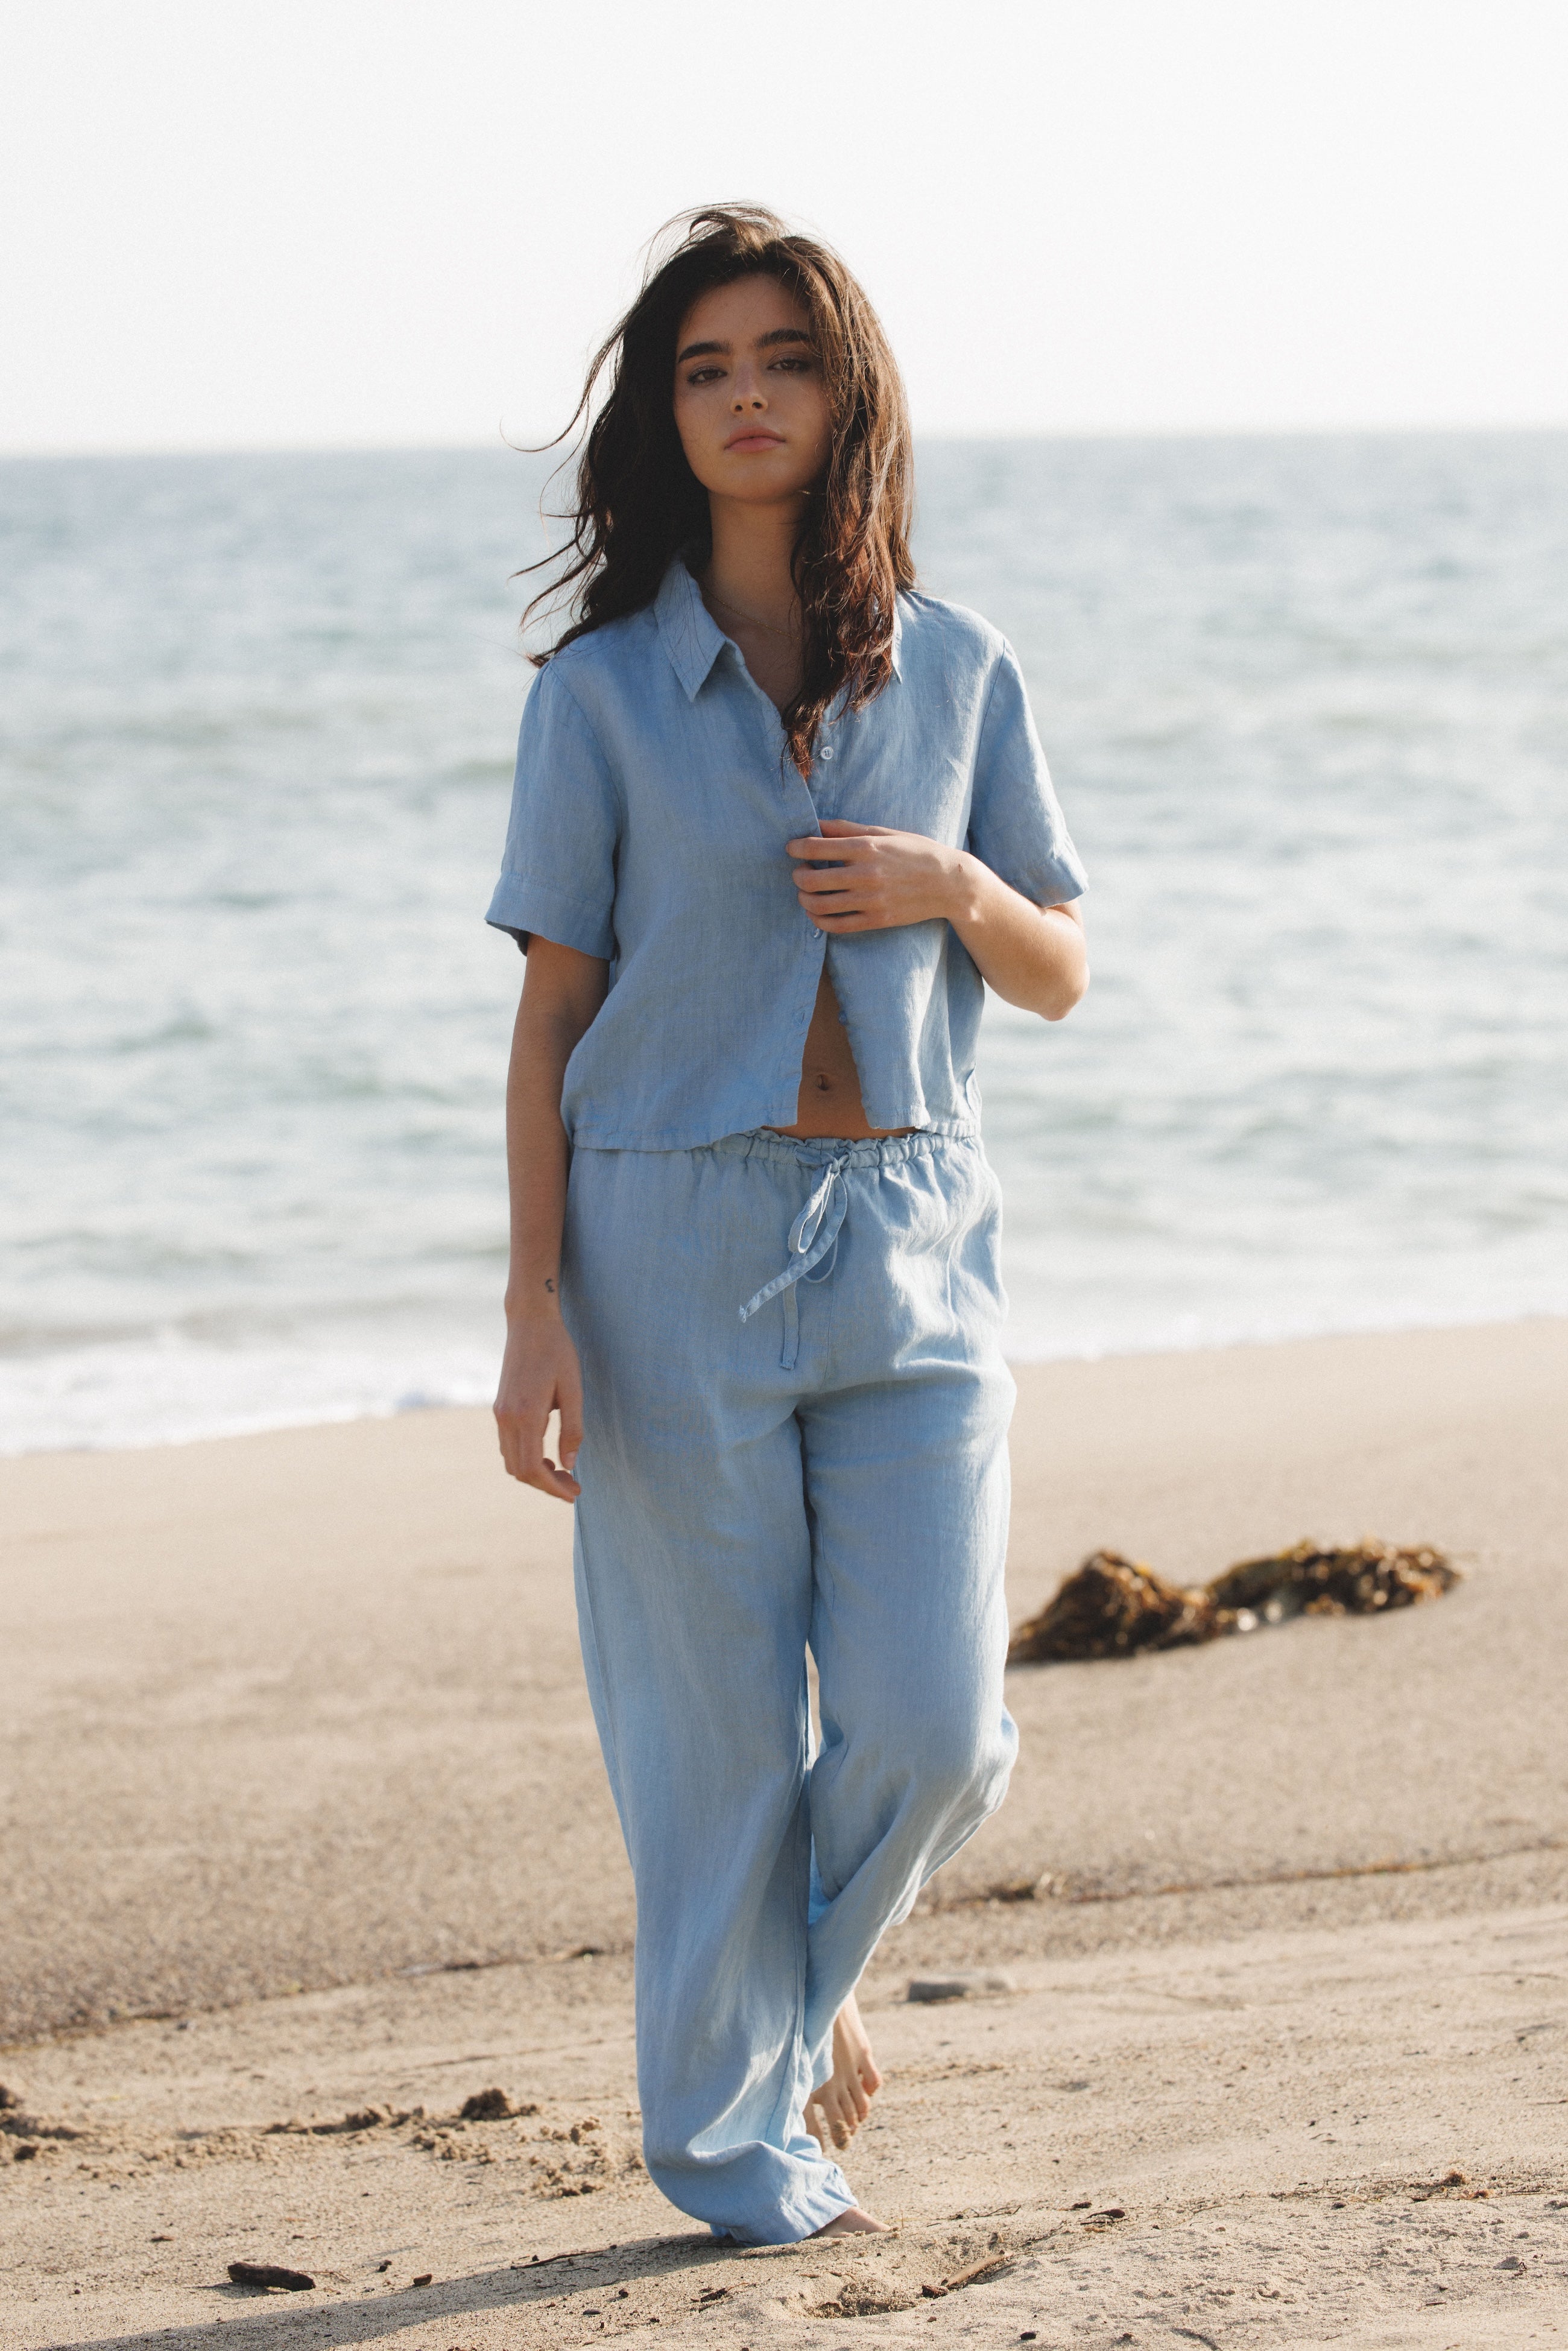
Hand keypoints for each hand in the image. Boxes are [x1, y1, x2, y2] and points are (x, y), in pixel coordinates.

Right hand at [494, 1314, 583, 1501]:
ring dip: (534, 1472)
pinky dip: (525, 1457)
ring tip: (562, 1472)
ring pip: (510, 1460)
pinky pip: (508, 1445)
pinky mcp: (500, 1407)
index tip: (573, 1494)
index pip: (532, 1468)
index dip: (552, 1488)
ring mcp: (500, 1412)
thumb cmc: (557, 1351)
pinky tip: (547, 1452)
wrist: (530, 1322)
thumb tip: (570, 1464)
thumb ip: (573, 1429)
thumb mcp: (574, 1389)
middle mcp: (506, 1417)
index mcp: (525, 1415)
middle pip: (518, 1470)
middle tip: (573, 1485)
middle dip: (545, 1485)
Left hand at [787, 819, 970, 933]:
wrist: (950, 884)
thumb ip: (849, 829)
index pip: (816, 847)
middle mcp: (865, 874)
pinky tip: (816, 912)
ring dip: (804, 898)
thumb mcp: (886, 833)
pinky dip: (819, 920)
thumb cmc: (917, 852)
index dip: (796, 848)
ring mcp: (870, 900)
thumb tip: (818, 824)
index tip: (791, 848)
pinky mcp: (876, 920)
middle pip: (811, 878)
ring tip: (806, 893)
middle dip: (798, 875)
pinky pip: (836, 925)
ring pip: (819, 905)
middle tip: (800, 871)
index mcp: (867, 847)